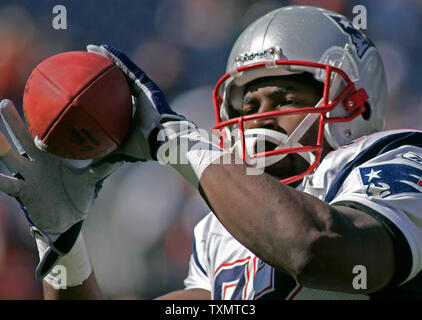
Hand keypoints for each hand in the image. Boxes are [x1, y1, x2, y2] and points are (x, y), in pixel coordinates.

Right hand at [0, 99, 121, 279]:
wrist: (69, 220)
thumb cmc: (79, 196)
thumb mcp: (92, 181)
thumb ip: (103, 167)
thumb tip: (124, 155)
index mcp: (52, 156)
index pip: (44, 134)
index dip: (41, 119)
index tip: (39, 100)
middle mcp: (37, 162)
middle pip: (22, 139)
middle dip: (13, 122)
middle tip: (4, 104)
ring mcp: (28, 176)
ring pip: (11, 158)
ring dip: (1, 147)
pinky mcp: (23, 192)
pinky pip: (7, 184)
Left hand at [87, 44, 229, 186]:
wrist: (165, 142)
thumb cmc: (147, 148)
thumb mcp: (122, 151)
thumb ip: (107, 155)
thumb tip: (90, 169)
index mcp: (137, 111)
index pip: (119, 97)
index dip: (106, 90)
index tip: (92, 86)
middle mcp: (141, 97)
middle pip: (120, 79)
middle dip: (105, 70)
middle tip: (88, 63)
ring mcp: (145, 89)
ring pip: (124, 68)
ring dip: (108, 57)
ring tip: (92, 49)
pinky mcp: (147, 84)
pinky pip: (128, 67)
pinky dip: (115, 57)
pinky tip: (102, 49)